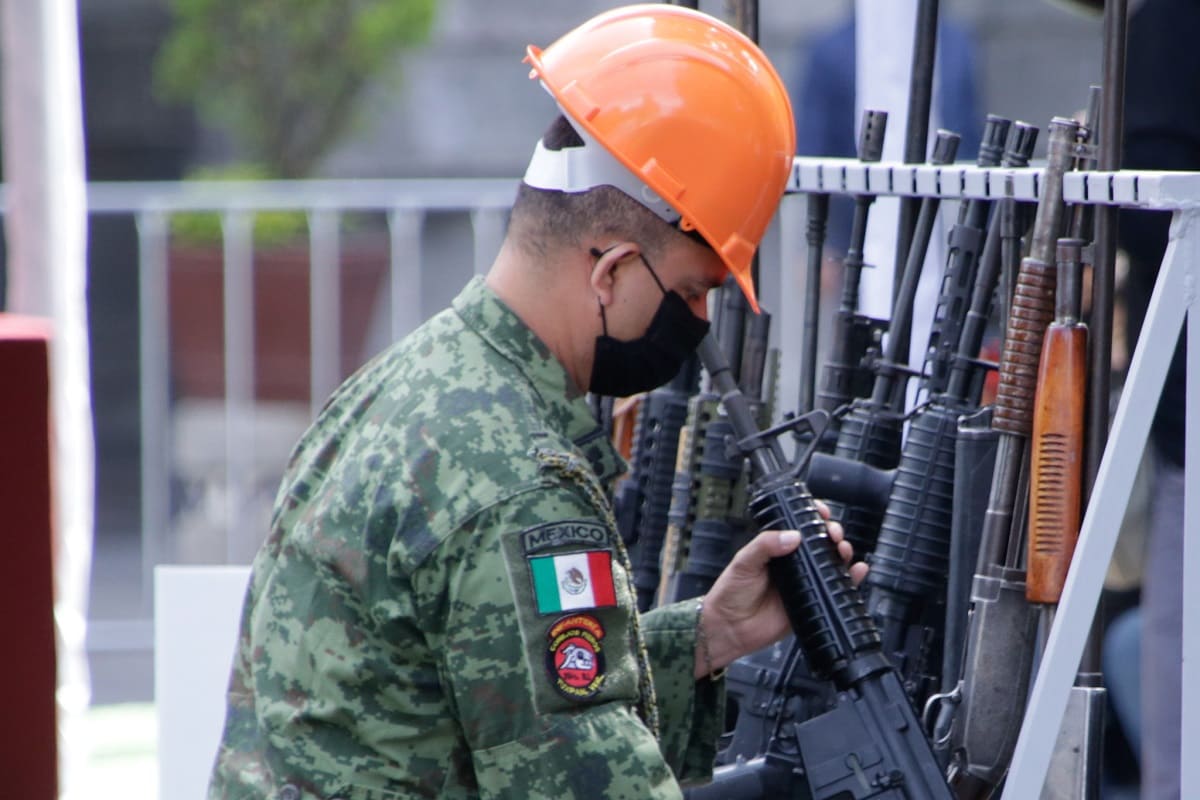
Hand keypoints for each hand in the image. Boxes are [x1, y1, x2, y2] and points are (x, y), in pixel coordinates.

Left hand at [693, 502, 867, 679]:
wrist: (730, 628)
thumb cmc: (731, 593)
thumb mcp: (744, 562)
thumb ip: (765, 545)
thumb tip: (793, 536)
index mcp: (776, 549)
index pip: (799, 527)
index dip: (813, 517)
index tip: (821, 511)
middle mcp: (793, 563)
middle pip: (821, 542)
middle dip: (832, 532)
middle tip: (833, 533)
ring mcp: (804, 582)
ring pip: (831, 563)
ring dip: (843, 552)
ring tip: (843, 549)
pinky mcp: (812, 602)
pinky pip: (836, 589)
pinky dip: (851, 579)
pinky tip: (857, 571)